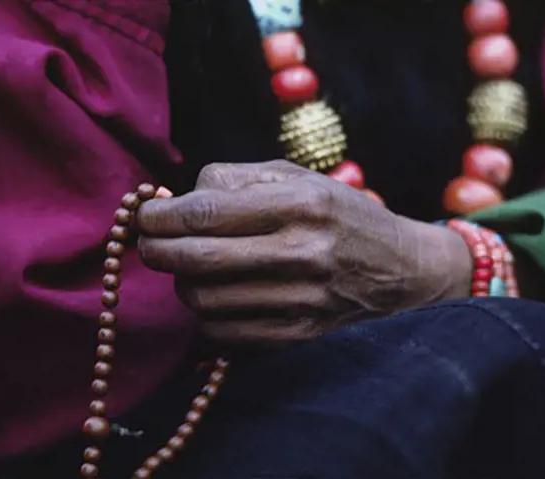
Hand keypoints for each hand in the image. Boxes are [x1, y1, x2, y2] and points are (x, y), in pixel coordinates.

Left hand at [136, 160, 471, 342]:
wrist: (401, 271)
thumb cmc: (342, 216)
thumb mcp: (298, 177)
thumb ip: (235, 178)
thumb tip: (173, 200)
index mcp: (301, 204)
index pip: (205, 211)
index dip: (159, 215)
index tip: (144, 215)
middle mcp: (302, 253)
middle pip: (195, 259)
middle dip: (155, 250)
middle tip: (150, 242)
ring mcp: (301, 301)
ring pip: (202, 301)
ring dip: (183, 283)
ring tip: (195, 267)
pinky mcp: (297, 337)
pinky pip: (223, 333)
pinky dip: (206, 315)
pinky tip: (219, 295)